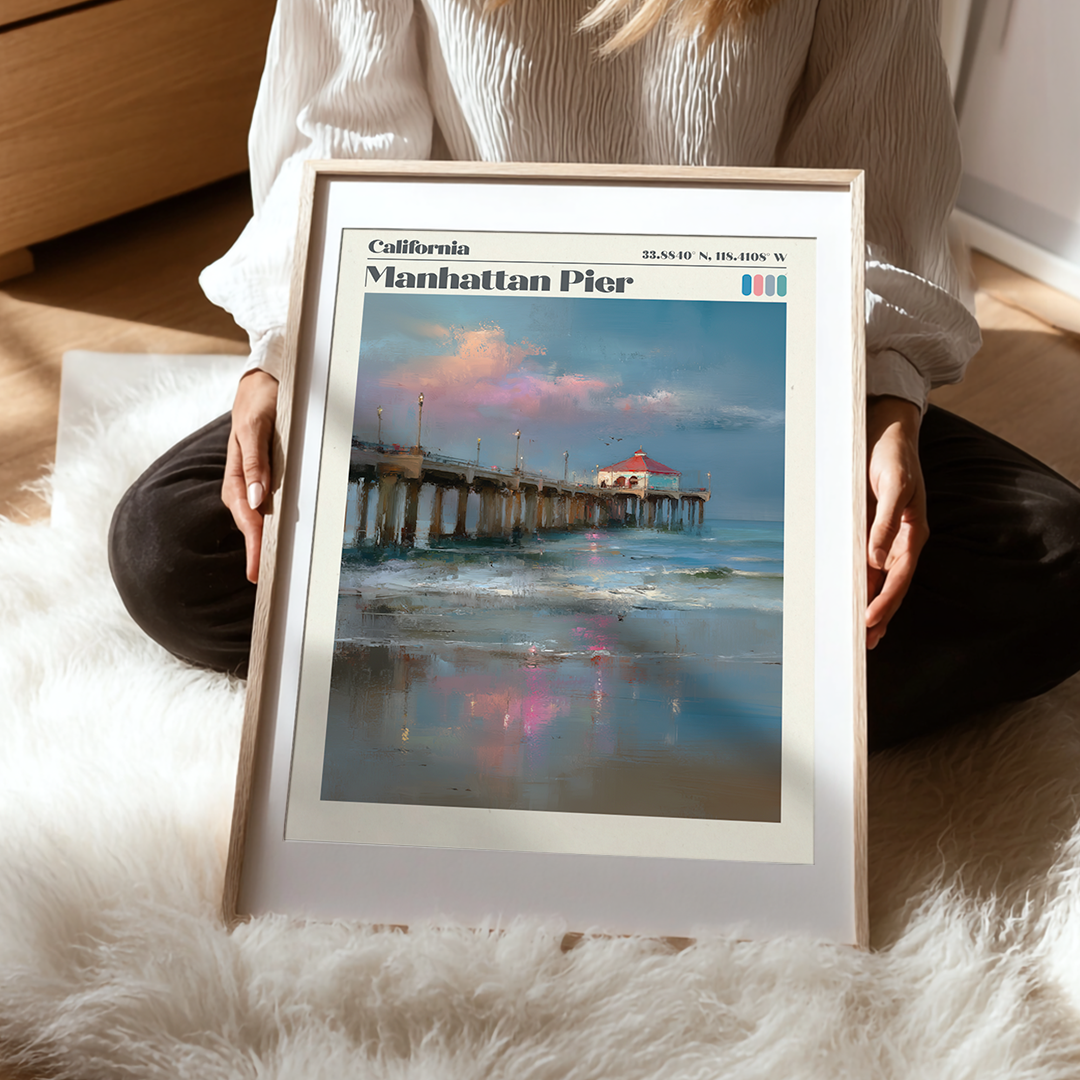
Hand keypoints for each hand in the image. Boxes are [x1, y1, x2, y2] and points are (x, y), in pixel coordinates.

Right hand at [222, 369, 278, 583]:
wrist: (263, 381)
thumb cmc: (260, 400)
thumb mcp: (257, 425)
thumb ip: (255, 459)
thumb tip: (256, 499)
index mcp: (238, 472)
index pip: (246, 516)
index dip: (252, 544)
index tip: (256, 570)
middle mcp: (245, 481)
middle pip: (251, 523)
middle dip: (257, 551)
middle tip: (265, 582)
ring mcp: (256, 480)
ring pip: (259, 517)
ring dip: (263, 541)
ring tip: (272, 569)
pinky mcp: (267, 476)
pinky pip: (269, 506)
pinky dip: (273, 524)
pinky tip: (281, 538)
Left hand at [865, 396, 928, 649]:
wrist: (887, 431)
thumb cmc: (893, 455)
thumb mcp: (893, 484)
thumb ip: (886, 521)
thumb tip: (876, 559)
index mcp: (913, 533)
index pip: (899, 577)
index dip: (885, 601)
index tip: (869, 621)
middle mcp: (901, 540)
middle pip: (890, 586)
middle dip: (879, 615)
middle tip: (863, 645)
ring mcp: (886, 537)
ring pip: (879, 580)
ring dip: (870, 605)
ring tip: (860, 636)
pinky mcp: (871, 529)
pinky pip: (866, 564)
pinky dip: (861, 584)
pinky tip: (852, 599)